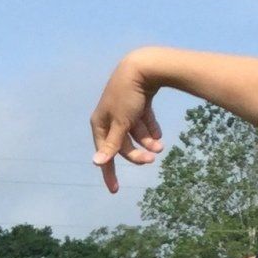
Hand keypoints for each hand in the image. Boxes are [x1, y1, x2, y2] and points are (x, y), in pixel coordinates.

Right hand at [89, 52, 163, 190]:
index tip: (115, 190)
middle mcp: (109, 118)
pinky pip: (143, 123)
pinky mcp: (137, 104)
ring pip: (135, 135)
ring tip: (160, 147)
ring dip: (147, 143)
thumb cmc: (128, 95)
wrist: (143, 67)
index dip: (109, 172)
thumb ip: (112, 144)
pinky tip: (159, 136)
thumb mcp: (121, 122)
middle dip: (137, 154)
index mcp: (100, 124)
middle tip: (152, 160)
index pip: (104, 154)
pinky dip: (151, 130)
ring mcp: (124, 111)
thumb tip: (96, 163)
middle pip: (122, 145)